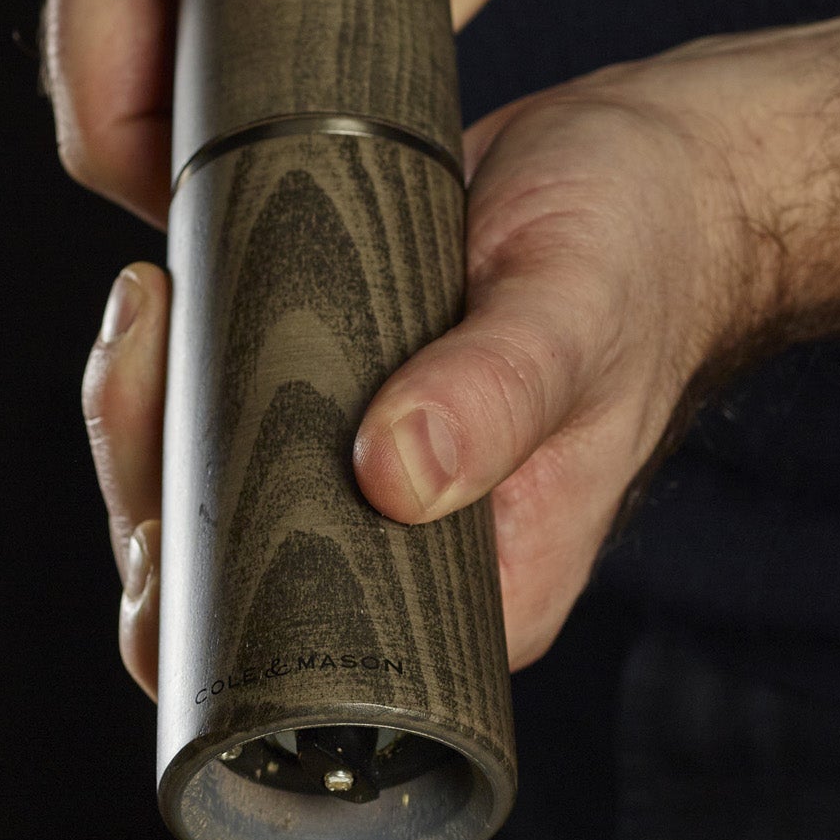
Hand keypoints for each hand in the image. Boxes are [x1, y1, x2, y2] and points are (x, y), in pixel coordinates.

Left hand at [85, 0, 839, 695]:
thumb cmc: (656, 254)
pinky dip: (185, 352)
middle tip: (142, 340)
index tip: (148, 486)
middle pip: (217, 570)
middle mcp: (404, 552)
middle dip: (143, 475)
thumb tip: (388, 481)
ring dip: (148, 414)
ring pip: (208, 490)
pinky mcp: (358, 392)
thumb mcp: (587, 316)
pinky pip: (234, 401)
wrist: (697, 179)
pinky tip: (160, 294)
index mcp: (461, 585)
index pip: (280, 660)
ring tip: (146, 313)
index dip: (177, 594)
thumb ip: (505, 408)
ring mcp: (373, 477)